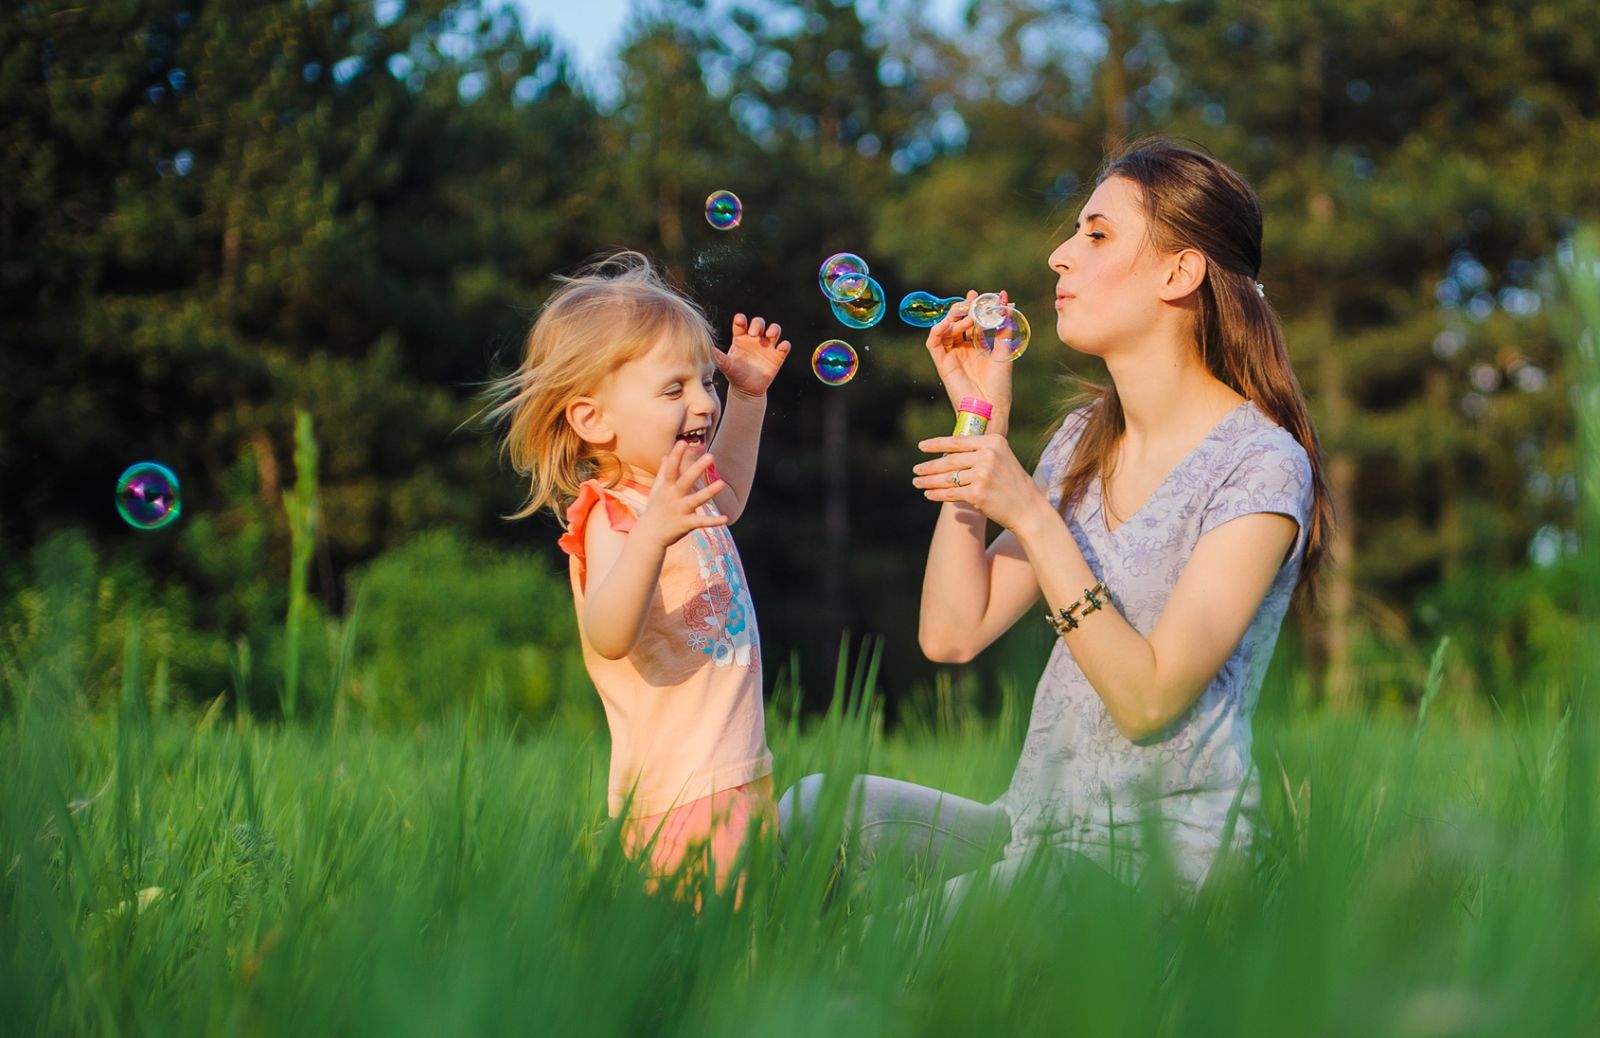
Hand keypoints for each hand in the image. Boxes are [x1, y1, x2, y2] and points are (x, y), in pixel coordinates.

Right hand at [633, 442, 728, 548]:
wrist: (649, 536)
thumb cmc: (655, 510)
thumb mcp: (657, 490)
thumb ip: (663, 472)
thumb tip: (666, 456)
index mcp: (666, 488)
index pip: (671, 469)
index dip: (676, 456)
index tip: (682, 442)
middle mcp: (673, 498)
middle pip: (686, 481)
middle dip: (697, 468)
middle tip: (710, 456)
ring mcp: (679, 511)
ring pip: (696, 500)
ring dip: (709, 492)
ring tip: (722, 483)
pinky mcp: (686, 524)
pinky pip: (701, 522)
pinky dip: (713, 521)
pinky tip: (725, 519)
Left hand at [716, 314, 791, 397]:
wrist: (746, 390)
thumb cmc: (735, 375)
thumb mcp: (726, 367)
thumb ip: (720, 359)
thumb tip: (711, 350)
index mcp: (740, 338)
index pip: (741, 324)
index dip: (741, 320)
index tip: (740, 321)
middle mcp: (755, 339)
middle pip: (759, 323)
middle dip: (758, 324)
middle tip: (754, 333)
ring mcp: (767, 347)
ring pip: (774, 330)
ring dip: (774, 329)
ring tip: (770, 335)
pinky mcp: (777, 356)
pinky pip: (784, 347)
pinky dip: (785, 345)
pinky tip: (781, 348)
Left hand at [913, 432, 1046, 531]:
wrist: (1029, 509)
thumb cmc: (1013, 485)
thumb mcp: (1002, 459)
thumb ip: (979, 453)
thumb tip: (947, 453)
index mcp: (994, 442)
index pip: (958, 441)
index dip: (937, 444)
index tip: (922, 446)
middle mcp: (988, 456)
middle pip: (950, 460)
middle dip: (929, 466)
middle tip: (916, 469)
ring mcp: (982, 474)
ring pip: (948, 477)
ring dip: (929, 481)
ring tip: (917, 482)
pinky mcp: (977, 493)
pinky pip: (950, 492)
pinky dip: (937, 494)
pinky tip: (928, 494)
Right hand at [924, 290, 1014, 428]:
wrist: (990, 407)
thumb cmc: (999, 384)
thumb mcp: (1005, 350)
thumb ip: (1003, 327)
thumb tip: (1008, 304)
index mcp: (977, 348)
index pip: (972, 321)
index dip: (973, 307)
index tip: (979, 295)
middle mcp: (962, 350)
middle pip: (956, 323)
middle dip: (962, 309)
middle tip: (971, 301)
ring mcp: (951, 357)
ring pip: (944, 330)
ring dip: (954, 319)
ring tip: (967, 315)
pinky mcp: (942, 364)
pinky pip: (933, 343)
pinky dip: (938, 330)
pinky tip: (949, 323)